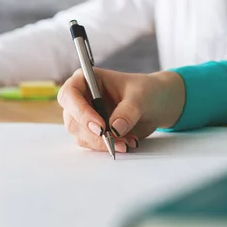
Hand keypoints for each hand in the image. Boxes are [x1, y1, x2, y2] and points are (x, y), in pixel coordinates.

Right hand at [58, 68, 185, 152]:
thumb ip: (127, 111)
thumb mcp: (141, 96)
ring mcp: (85, 117)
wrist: (157, 105)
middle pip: (72, 120)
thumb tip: (114, 128)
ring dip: (103, 143)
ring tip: (128, 141)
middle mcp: (81, 98)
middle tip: (115, 140)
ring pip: (81, 136)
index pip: (69, 94)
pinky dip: (108, 147)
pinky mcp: (93, 132)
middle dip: (94, 134)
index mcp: (86, 79)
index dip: (80, 111)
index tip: (100, 126)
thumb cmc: (147, 91)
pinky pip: (92, 145)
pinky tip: (127, 142)